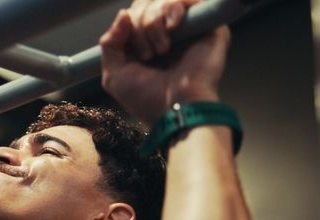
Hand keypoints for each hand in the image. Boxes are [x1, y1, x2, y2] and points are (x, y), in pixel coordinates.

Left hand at [99, 0, 230, 125]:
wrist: (175, 109)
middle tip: (148, 54)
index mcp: (148, 42)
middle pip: (146, 3)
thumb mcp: (115, 75)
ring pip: (163, 0)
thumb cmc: (148, 99)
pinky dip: (172, 9)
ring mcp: (189, 26)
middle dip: (139, 25)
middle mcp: (169, 32)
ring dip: (153, 23)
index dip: (128, 25)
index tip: (136, 54)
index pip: (134, 12)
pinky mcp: (208, 23)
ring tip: (162, 49)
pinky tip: (173, 29)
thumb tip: (123, 14)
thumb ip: (110, 43)